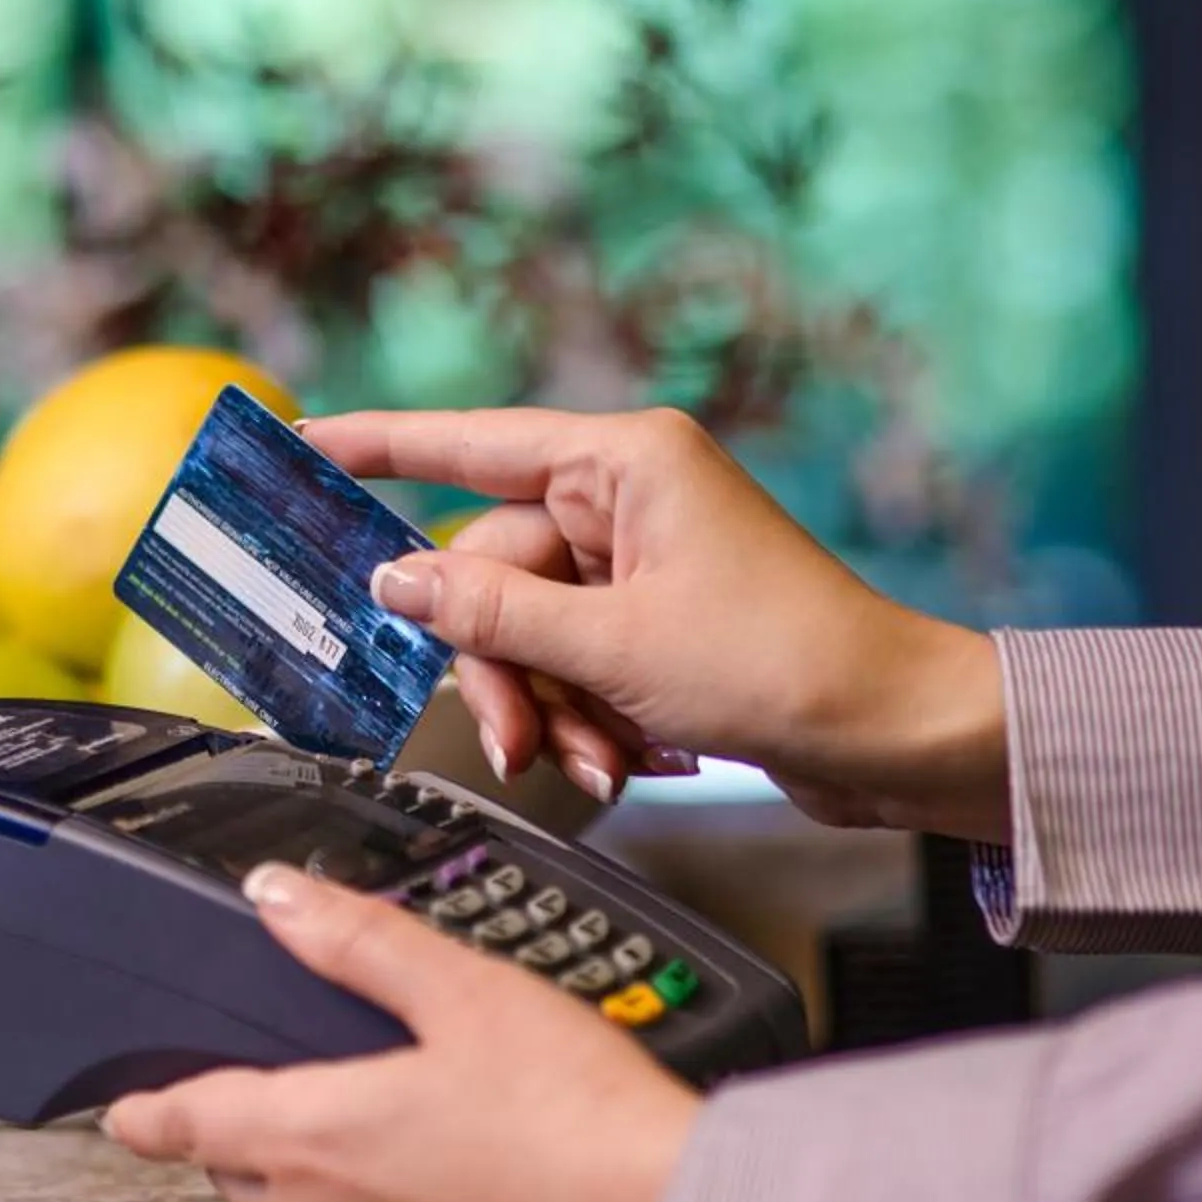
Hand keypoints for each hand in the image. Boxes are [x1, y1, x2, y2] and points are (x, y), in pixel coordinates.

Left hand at [104, 861, 703, 1201]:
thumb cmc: (579, 1122)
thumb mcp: (466, 995)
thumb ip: (360, 943)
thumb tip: (279, 897)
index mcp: (313, 1138)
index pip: (187, 1120)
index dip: (145, 1107)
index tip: (120, 1106)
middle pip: (237, 1167)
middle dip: (234, 1125)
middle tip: (264, 1078)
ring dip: (305, 1165)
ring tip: (367, 1110)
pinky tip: (437, 1168)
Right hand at [306, 406, 1009, 841]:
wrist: (896, 736)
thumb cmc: (788, 667)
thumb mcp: (613, 647)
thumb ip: (491, 615)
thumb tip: (397, 581)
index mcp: (624, 462)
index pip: (470, 442)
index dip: (381, 445)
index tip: (305, 439)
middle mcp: (629, 497)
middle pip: (494, 570)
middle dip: (503, 668)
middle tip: (515, 741)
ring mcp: (645, 559)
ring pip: (530, 631)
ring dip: (551, 706)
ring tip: (598, 762)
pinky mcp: (660, 618)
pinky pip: (577, 659)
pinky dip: (589, 715)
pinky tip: (632, 758)